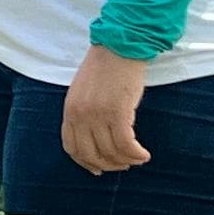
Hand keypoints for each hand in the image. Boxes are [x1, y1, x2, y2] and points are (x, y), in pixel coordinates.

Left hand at [62, 47, 152, 173]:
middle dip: (109, 165)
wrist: (120, 46)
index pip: (72, 148)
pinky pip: (126, 145)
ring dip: (126, 160)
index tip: (99, 168)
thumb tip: (94, 139)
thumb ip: (84, 114)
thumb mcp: (84, 92)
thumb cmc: (105, 67)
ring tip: (137, 158)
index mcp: (70, 110)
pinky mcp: (118, 112)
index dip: (86, 162)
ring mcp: (98, 114)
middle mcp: (80, 115)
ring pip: (111, 152)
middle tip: (123, 164)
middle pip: (91, 155)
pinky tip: (144, 154)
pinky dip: (136, 154)